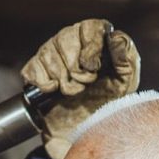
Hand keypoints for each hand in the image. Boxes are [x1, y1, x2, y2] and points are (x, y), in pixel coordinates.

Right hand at [21, 19, 139, 158]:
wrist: (84, 132)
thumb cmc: (108, 104)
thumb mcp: (125, 84)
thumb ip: (127, 59)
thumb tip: (117, 38)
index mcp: (96, 40)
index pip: (90, 26)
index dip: (90, 48)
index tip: (94, 69)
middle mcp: (72, 42)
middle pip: (65, 37)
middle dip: (76, 67)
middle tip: (84, 85)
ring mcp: (51, 55)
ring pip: (47, 53)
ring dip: (62, 79)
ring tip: (72, 92)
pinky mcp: (35, 73)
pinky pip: (32, 69)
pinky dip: (43, 83)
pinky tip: (53, 92)